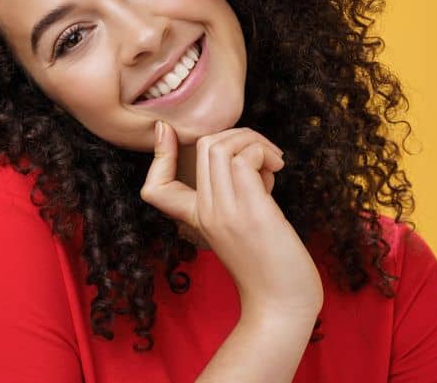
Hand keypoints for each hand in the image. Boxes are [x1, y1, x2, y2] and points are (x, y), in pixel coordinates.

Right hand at [139, 122, 323, 320]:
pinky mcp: (250, 210)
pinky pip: (245, 158)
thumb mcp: (243, 227)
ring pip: (221, 145)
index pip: (154, 186)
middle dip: (239, 136)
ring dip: (254, 141)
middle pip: (203, 146)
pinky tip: (278, 169)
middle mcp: (204, 211)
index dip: (159, 153)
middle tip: (265, 158)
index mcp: (196, 218)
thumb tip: (256, 161)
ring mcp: (224, 210)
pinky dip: (264, 153)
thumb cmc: (271, 268)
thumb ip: (238, 196)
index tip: (165, 131)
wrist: (282, 305)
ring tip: (274, 163)